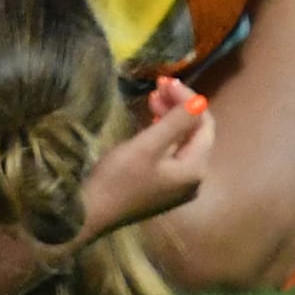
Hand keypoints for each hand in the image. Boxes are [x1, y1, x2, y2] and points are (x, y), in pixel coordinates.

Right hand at [86, 76, 214, 233]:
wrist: (90, 214)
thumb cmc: (118, 178)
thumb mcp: (147, 146)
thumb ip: (175, 123)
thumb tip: (200, 101)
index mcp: (195, 170)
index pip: (204, 125)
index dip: (188, 99)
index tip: (163, 80)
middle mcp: (193, 180)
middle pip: (196, 134)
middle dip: (179, 107)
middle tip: (156, 85)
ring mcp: (178, 187)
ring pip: (184, 143)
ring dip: (171, 118)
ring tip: (151, 98)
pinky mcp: (162, 188)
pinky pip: (173, 154)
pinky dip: (164, 134)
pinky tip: (150, 123)